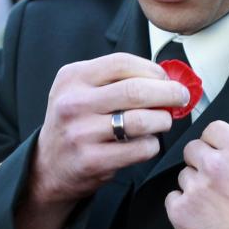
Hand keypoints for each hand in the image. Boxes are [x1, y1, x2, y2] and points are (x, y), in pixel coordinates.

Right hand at [15, 53, 188, 228]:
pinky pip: (140, 149)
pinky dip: (152, 145)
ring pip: (142, 120)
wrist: (48, 165)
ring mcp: (81, 133)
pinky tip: (145, 143)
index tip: (167, 78)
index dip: (153, 69)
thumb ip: (116, 80)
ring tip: (162, 122)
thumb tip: (165, 76)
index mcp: (73, 77)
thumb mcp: (81, 90)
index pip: (122, 63)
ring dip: (163, 120)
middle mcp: (73, 103)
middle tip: (180, 97)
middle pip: (136, 90)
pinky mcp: (92, 161)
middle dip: (168, 92)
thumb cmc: (75, 123)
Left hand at [165, 121, 228, 228]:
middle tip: (214, 183)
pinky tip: (202, 219)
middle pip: (192, 150)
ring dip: (194, 187)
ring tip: (214, 207)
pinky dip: (183, 208)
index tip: (216, 153)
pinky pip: (172, 199)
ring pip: (183, 176)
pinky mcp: (181, 211)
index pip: (212, 129)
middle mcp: (216, 163)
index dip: (214, 143)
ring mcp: (196, 187)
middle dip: (201, 163)